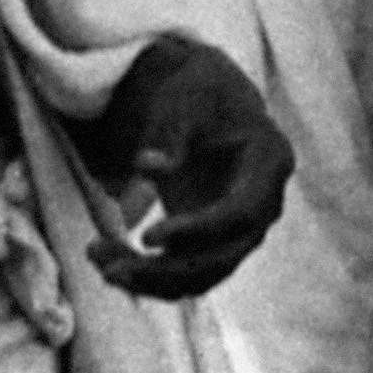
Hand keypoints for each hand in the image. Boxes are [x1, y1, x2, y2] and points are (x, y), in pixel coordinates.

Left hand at [80, 34, 292, 301]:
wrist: (205, 102)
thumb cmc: (199, 92)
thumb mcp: (185, 96)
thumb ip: (169, 130)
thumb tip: (147, 167)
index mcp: (270, 162)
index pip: (241, 213)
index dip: (198, 231)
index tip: (148, 237)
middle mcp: (263, 205)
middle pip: (222, 256)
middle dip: (166, 270)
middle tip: (111, 268)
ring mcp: (240, 230)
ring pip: (202, 275)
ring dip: (152, 280)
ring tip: (101, 264)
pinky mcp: (213, 243)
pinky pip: (186, 274)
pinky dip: (148, 276)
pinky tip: (108, 262)